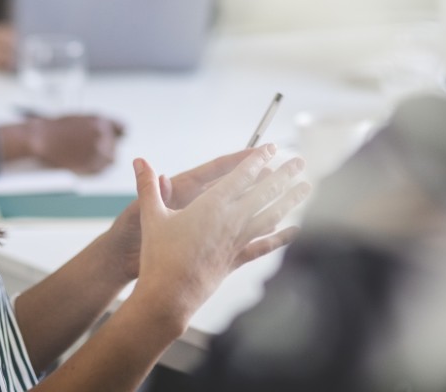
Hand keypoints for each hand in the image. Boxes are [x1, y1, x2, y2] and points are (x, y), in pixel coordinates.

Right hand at [22, 114, 124, 173]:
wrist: (41, 139)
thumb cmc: (56, 128)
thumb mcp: (81, 118)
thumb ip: (100, 125)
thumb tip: (116, 132)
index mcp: (101, 121)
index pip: (122, 128)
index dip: (116, 135)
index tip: (115, 139)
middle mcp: (103, 135)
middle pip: (115, 145)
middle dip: (106, 148)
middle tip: (90, 150)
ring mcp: (98, 150)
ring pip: (110, 159)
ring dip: (101, 159)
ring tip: (84, 157)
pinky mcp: (91, 164)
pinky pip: (101, 169)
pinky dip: (94, 168)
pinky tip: (83, 163)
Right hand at [102, 147, 308, 288]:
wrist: (169, 295)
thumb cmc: (159, 256)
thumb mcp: (151, 217)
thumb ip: (147, 186)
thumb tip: (139, 161)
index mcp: (210, 206)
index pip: (240, 176)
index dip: (257, 160)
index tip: (272, 149)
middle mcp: (230, 221)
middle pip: (263, 193)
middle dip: (283, 175)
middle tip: (300, 162)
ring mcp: (237, 241)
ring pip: (270, 216)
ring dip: (289, 200)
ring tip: (306, 188)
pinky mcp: (237, 259)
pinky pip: (264, 246)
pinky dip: (281, 238)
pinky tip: (296, 231)